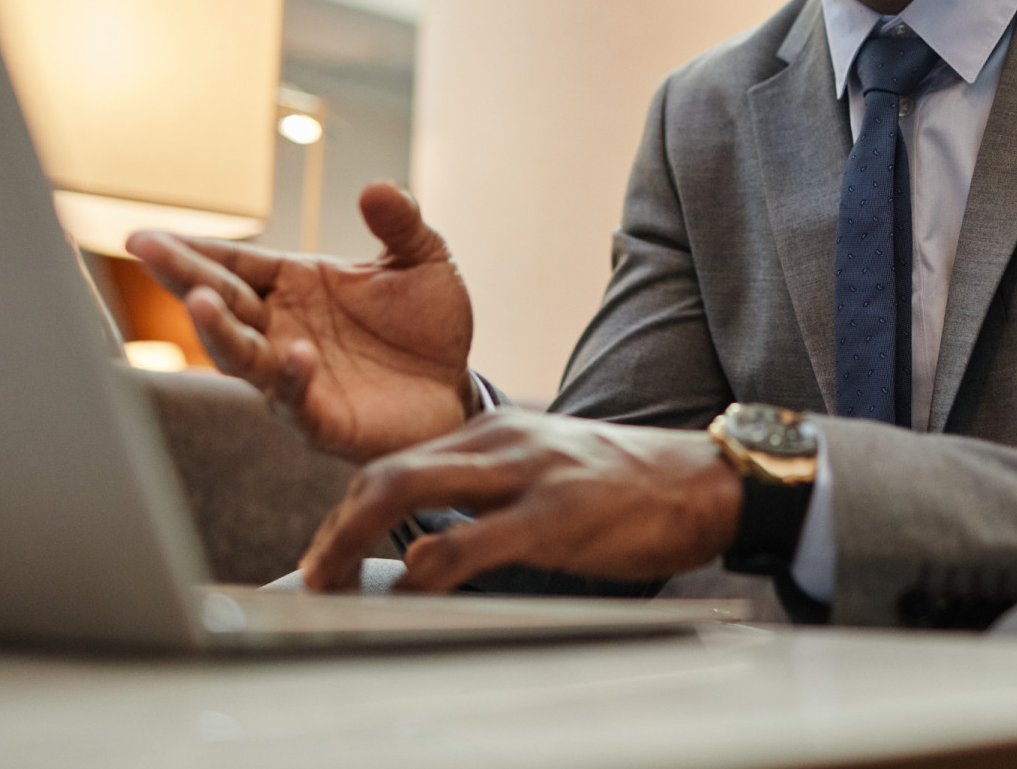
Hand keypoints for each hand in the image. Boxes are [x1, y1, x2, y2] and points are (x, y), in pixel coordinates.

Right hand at [126, 182, 474, 460]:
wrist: (455, 388)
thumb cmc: (426, 325)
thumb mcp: (421, 261)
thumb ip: (400, 224)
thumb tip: (378, 185)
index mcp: (294, 285)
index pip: (234, 263)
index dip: (191, 248)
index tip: (145, 235)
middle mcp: (281, 329)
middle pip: (222, 300)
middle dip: (182, 275)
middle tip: (146, 249)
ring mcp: (294, 375)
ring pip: (241, 354)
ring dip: (217, 329)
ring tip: (198, 300)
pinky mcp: (320, 419)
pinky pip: (295, 401)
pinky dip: (291, 379)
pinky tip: (296, 355)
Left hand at [300, 410, 741, 592]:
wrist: (705, 482)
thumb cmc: (625, 489)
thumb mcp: (545, 472)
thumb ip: (489, 494)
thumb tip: (427, 544)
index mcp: (495, 430)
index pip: (396, 462)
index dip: (345, 511)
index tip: (324, 555)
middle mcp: (501, 440)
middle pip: (387, 471)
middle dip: (333, 527)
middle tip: (311, 577)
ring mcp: (527, 473)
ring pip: (411, 488)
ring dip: (355, 538)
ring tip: (333, 582)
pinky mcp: (557, 513)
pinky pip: (473, 537)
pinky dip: (429, 564)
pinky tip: (411, 585)